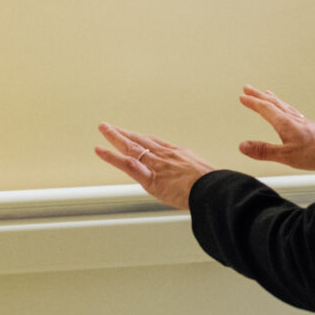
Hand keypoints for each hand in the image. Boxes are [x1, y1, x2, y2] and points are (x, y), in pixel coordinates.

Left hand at [95, 122, 216, 209]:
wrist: (212, 189)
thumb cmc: (213, 185)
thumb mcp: (206, 173)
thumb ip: (196, 173)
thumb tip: (201, 178)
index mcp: (179, 153)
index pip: (156, 143)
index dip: (142, 138)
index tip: (134, 134)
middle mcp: (165, 155)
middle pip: (141, 140)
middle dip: (125, 133)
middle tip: (112, 126)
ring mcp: (156, 164)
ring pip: (131, 147)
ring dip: (115, 137)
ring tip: (103, 128)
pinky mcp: (149, 178)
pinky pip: (127, 164)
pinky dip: (112, 157)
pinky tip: (100, 150)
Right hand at [235, 86, 314, 170]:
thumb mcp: (286, 156)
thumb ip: (264, 151)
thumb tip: (243, 145)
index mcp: (285, 123)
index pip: (265, 109)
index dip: (253, 102)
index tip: (242, 96)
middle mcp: (294, 118)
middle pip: (274, 103)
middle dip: (259, 95)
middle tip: (248, 88)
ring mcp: (303, 121)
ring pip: (284, 105)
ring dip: (272, 99)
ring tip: (266, 94)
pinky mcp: (311, 126)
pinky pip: (293, 111)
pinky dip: (285, 107)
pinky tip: (289, 112)